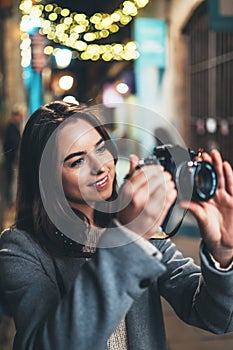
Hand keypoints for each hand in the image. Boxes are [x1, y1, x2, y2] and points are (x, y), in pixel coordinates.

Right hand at [116, 154, 176, 239]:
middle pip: (156, 180)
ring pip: (164, 189)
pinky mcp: (158, 215)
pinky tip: (171, 191)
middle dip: (163, 175)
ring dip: (168, 183)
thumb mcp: (124, 191)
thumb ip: (131, 174)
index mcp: (128, 191)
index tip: (158, 168)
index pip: (144, 173)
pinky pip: (168, 200)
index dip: (153, 168)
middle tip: (165, 175)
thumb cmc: (125, 211)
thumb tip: (134, 158)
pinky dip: (172, 193)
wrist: (127, 232)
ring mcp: (148, 207)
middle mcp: (138, 198)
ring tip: (169, 182)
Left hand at [180, 149, 232, 266]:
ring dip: (219, 167)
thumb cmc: (209, 232)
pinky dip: (230, 176)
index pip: (202, 182)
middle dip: (210, 165)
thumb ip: (194, 209)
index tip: (195, 161)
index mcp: (204, 199)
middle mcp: (214, 196)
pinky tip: (227, 167)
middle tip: (206, 154)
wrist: (223, 244)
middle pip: (212, 177)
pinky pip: (232, 186)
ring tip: (216, 156)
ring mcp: (225, 197)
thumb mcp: (201, 220)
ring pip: (222, 179)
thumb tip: (182, 202)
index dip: (199, 172)